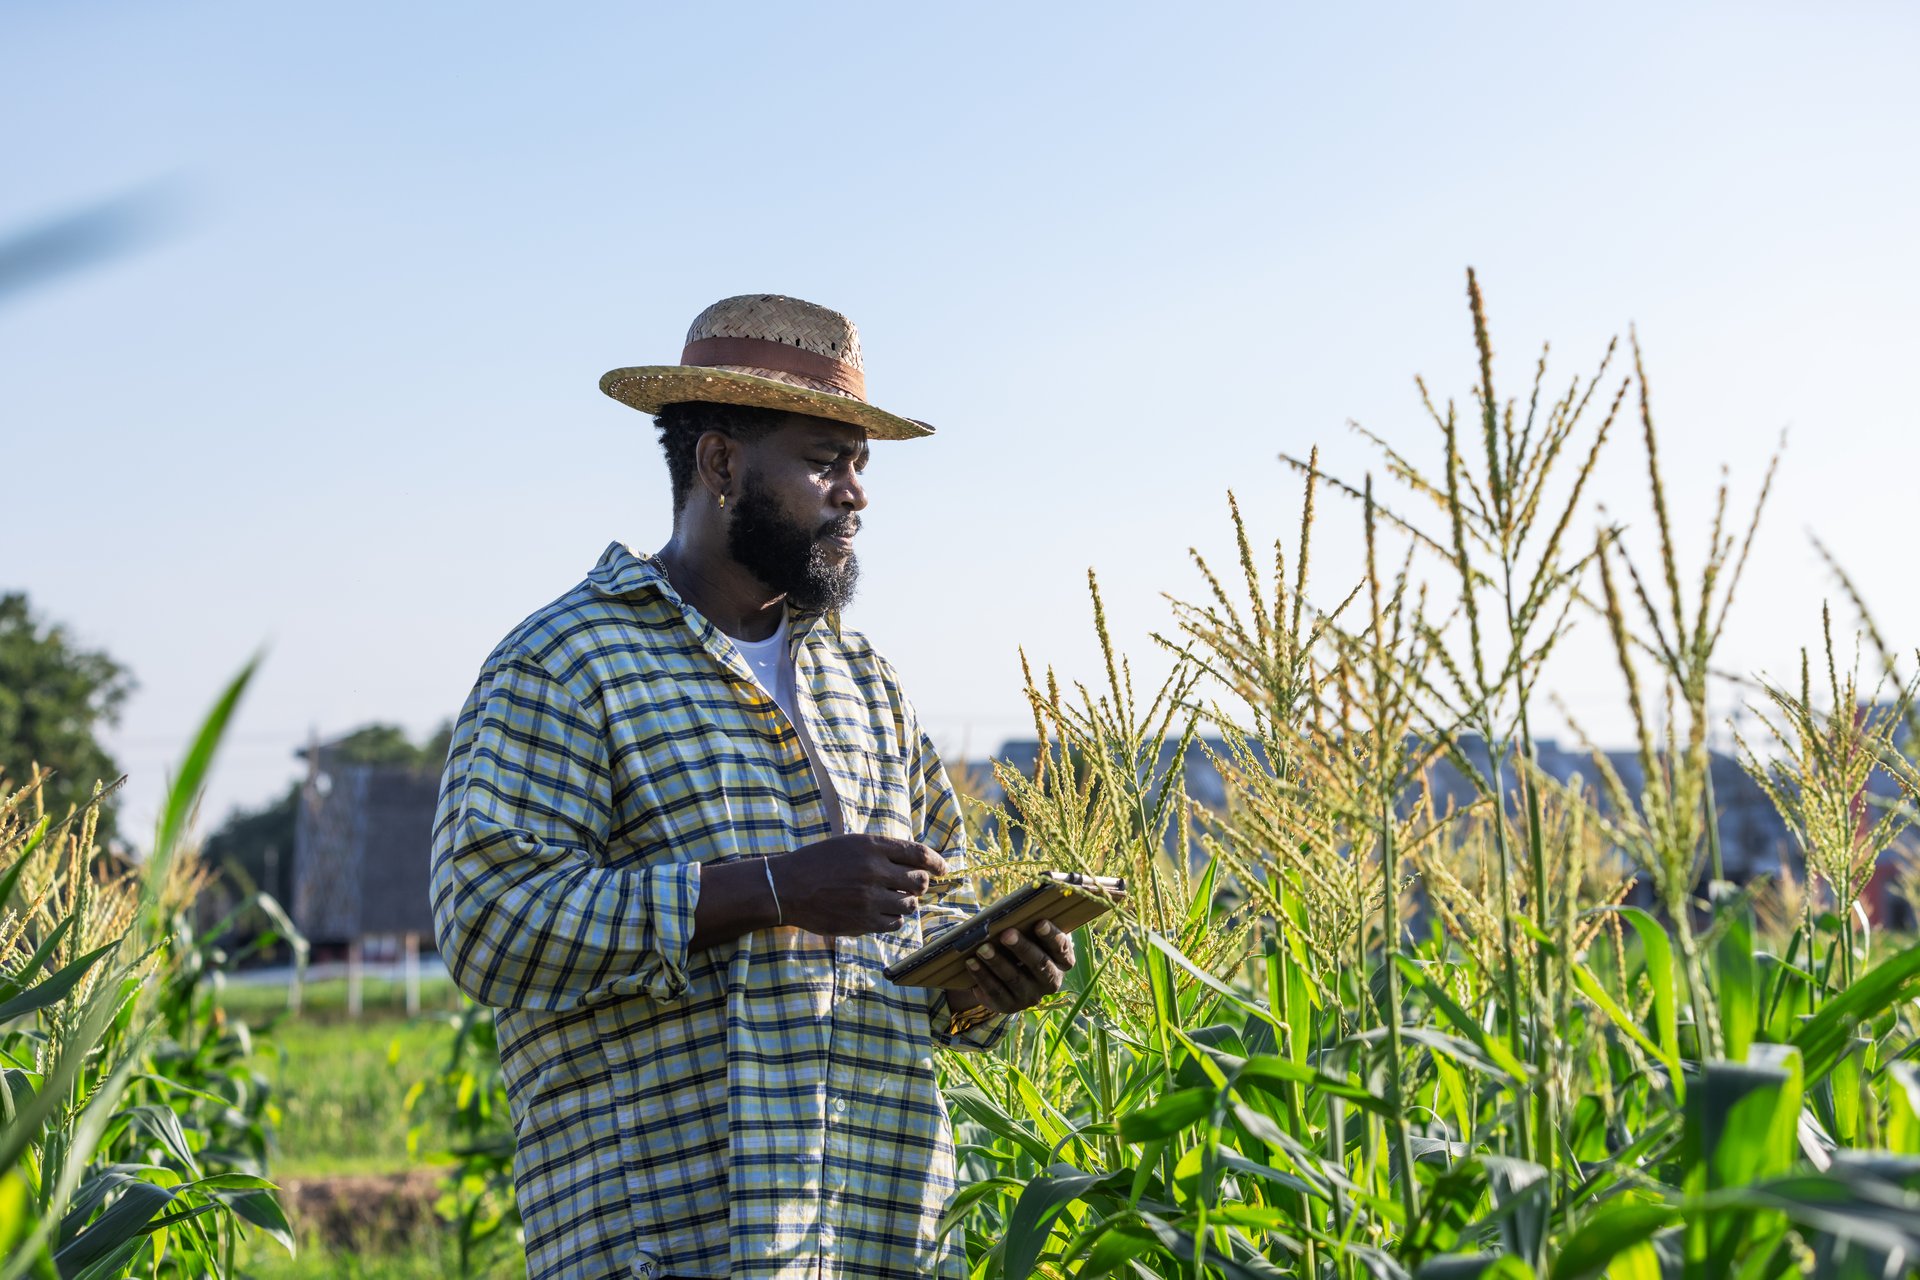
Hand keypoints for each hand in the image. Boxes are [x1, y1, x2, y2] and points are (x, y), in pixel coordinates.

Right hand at [768, 834, 946, 936]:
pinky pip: (895, 923)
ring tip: (893, 899)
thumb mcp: (851, 844)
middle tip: (911, 886)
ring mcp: (869, 898)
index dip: (936, 862)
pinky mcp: (863, 922)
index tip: (942, 869)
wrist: (788, 887)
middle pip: (919, 881)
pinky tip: (883, 913)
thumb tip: (917, 861)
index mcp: (872, 847)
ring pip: (910, 904)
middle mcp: (874, 871)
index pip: (918, 854)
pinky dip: (894, 919)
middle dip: (920, 884)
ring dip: (907, 902)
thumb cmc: (819, 863)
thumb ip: (882, 850)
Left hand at [948, 919, 1075, 1014]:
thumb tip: (1010, 911)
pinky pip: (995, 992)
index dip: (1051, 937)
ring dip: (997, 962)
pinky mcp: (1010, 1005)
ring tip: (982, 948)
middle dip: (1022, 948)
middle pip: (1039, 965)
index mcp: (1062, 961)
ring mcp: (1031, 996)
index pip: (1061, 949)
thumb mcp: (1030, 934)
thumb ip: (1027, 925)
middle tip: (1006, 934)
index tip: (1039, 923)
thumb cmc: (1023, 942)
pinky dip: (982, 976)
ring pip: (1014, 979)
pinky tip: (971, 963)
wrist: (1007, 973)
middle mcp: (1051, 981)